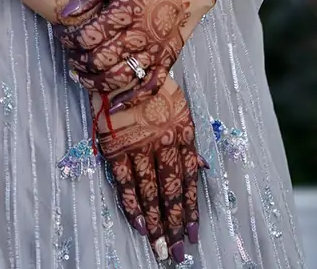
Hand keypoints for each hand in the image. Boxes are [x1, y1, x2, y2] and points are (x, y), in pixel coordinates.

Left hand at [56, 0, 229, 108]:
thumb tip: (66, 11)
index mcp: (126, 10)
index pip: (89, 35)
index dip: (69, 37)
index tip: (61, 33)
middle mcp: (140, 35)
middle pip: (101, 60)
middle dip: (79, 60)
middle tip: (69, 55)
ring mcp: (155, 51)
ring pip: (121, 77)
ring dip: (96, 81)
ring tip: (81, 75)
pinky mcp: (167, 61)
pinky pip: (149, 87)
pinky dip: (130, 99)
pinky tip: (113, 105)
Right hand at [92, 75, 203, 262]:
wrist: (124, 66)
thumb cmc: (155, 87)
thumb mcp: (181, 111)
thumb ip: (188, 143)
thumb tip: (200, 170)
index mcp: (182, 135)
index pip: (188, 182)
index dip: (190, 211)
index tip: (193, 236)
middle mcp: (163, 144)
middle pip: (170, 192)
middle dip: (174, 225)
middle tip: (177, 253)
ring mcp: (138, 146)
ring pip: (149, 191)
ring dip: (155, 223)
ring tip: (159, 247)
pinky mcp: (115, 144)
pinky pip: (124, 180)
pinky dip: (131, 203)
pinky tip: (138, 223)